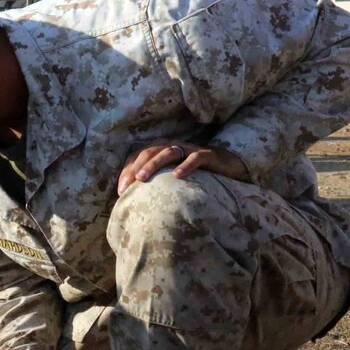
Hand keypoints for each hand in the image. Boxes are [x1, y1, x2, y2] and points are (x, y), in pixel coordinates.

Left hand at [117, 141, 250, 195]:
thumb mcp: (172, 179)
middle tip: (125, 186)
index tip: (119, 190)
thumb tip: (135, 202)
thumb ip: (156, 185)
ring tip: (142, 178)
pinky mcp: (207, 155)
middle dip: (135, 168)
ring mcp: (190, 149)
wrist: (229, 166)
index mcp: (162, 150)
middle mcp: (174, 147)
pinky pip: (195, 157)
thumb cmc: (196, 175)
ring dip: (153, 165)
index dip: (127, 170)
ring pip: (168, 152)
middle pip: (149, 152)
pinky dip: (185, 165)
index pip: (139, 156)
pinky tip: (177, 176)